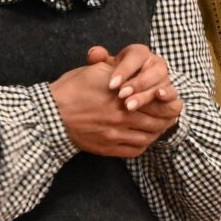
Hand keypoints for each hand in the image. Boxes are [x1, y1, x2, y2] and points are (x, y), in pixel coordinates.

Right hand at [50, 45, 173, 158]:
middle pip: (156, 120)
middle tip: (170, 115)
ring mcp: (114, 134)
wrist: (50, 115)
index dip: (167, 101)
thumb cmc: (72, 89)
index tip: (170, 99)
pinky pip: (134, 150)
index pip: (155, 100)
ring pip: (148, 136)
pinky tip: (144, 138)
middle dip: (166, 117)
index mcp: (121, 94)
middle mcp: (120, 115)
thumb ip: (121, 70)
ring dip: (157, 132)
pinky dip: (143, 145)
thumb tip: (138, 70)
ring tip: (159, 126)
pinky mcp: (107, 148)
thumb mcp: (97, 71)